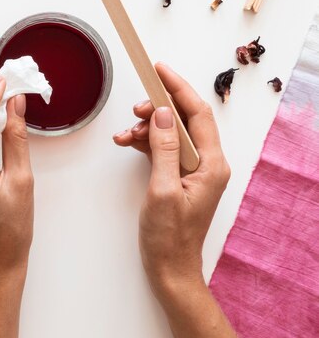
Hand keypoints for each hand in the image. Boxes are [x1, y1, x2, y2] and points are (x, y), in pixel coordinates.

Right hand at [113, 63, 230, 294]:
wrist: (169, 267)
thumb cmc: (168, 236)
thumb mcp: (162, 189)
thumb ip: (164, 148)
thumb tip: (161, 113)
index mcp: (212, 164)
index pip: (197, 114)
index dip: (178, 88)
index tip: (159, 69)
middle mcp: (206, 162)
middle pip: (182, 119)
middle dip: (157, 108)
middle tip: (135, 107)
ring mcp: (192, 169)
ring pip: (169, 132)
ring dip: (146, 127)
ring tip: (126, 133)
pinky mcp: (177, 175)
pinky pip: (162, 147)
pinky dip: (144, 142)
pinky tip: (127, 142)